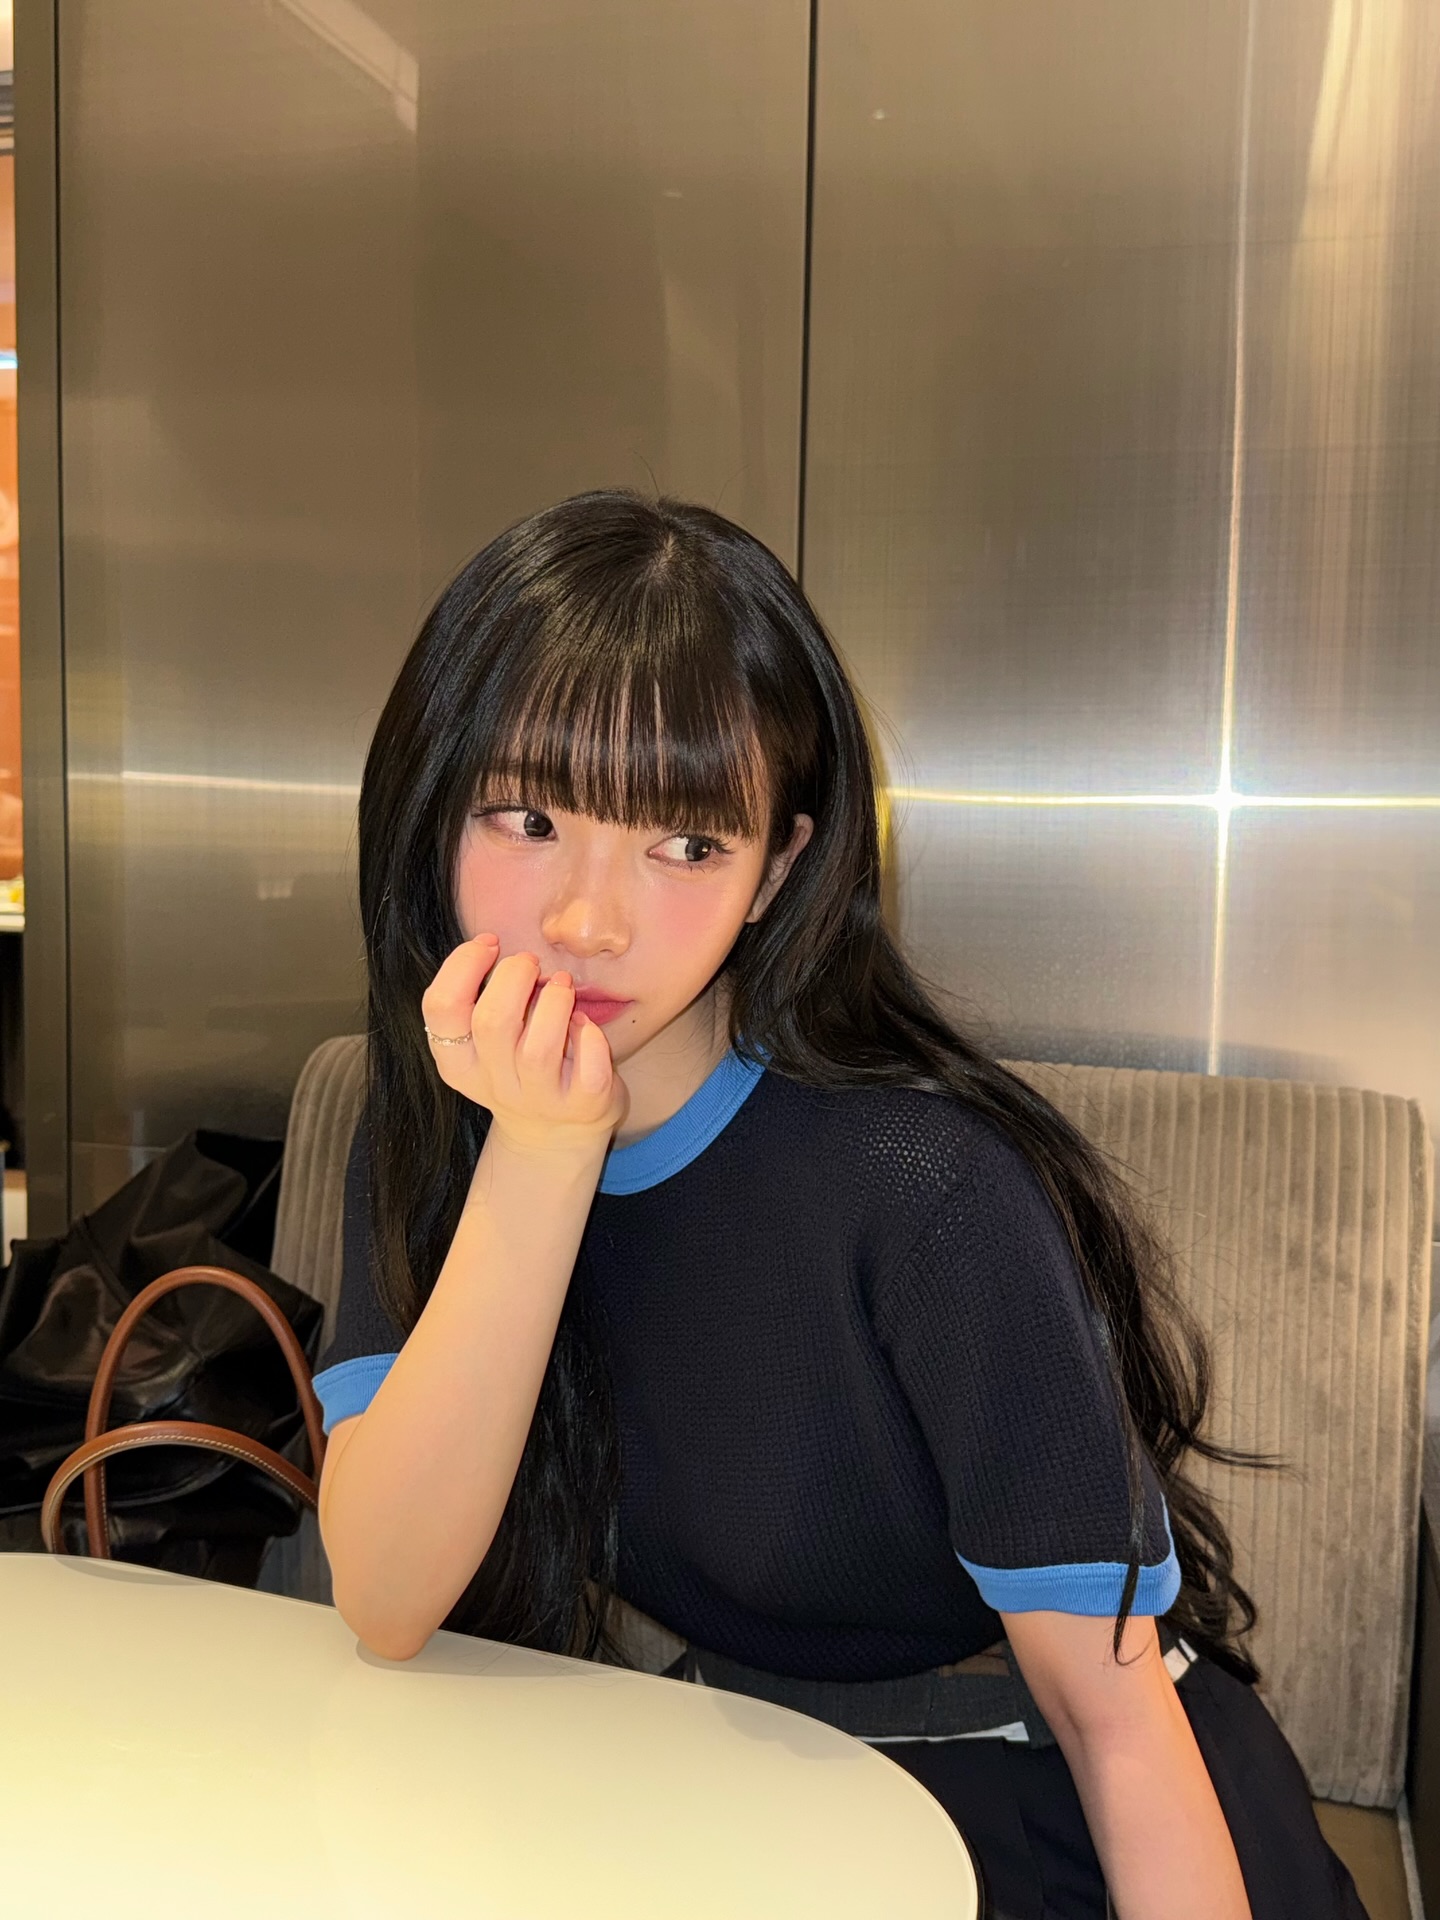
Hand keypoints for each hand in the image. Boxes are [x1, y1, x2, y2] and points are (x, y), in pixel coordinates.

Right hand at [421, 936, 626, 1154]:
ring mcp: (539, 1100)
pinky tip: (585, 1025)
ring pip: (538, 1050)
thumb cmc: (522, 1067)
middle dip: (513, 977)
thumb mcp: (487, 1042)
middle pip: (491, 1023)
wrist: (559, 1133)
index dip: (462, 964)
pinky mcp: (582, 1106)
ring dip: (554, 1002)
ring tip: (561, 985)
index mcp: (460, 1063)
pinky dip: (591, 1038)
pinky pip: (588, 1070)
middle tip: (530, 962)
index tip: (489, 942)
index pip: (441, 1009)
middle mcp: (495, 1085)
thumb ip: (483, 999)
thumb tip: (494, 946)